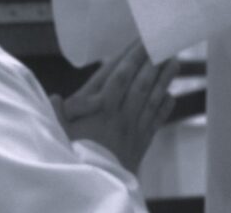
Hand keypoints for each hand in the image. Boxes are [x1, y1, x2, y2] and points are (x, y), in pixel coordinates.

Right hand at [50, 40, 178, 172]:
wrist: (95, 189)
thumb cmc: (73, 159)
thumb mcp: (58, 136)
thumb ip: (56, 114)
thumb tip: (56, 97)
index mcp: (101, 110)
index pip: (119, 76)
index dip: (132, 56)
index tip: (142, 40)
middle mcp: (121, 116)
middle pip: (140, 83)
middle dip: (152, 61)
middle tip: (163, 42)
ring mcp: (134, 129)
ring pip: (152, 98)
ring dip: (164, 79)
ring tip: (174, 61)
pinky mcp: (141, 144)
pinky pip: (156, 121)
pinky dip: (164, 107)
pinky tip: (170, 95)